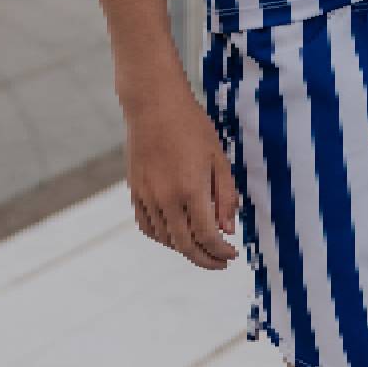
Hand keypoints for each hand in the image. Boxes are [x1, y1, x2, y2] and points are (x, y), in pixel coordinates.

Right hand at [124, 86, 239, 269]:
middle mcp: (166, 198)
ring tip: (201, 246)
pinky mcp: (135, 191)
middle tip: (220, 262)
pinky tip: (175, 234)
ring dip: (184, 249)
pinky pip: (147, 226)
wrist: (153, 104)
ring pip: (165, 239)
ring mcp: (147, 196)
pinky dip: (162, 237)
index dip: (221, 252)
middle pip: (185, 245)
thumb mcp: (218, 158)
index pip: (208, 236)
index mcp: (191, 189)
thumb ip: (225, 196)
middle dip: (206, 259)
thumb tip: (227, 230)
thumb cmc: (191, 126)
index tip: (232, 254)